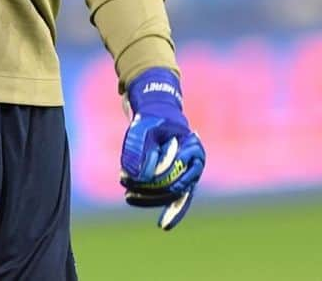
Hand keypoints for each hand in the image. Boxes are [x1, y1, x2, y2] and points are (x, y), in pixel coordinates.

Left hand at [119, 68, 205, 230]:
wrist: (156, 106)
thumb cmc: (153, 114)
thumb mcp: (143, 125)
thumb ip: (139, 147)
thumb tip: (135, 175)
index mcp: (192, 148)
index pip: (176, 172)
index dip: (154, 180)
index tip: (133, 180)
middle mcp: (193, 162)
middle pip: (175, 187)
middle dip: (150, 191)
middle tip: (128, 190)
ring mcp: (186, 169)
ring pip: (173, 193)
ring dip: (151, 197)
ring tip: (129, 196)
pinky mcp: (177, 174)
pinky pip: (175, 196)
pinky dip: (161, 202)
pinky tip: (153, 215)